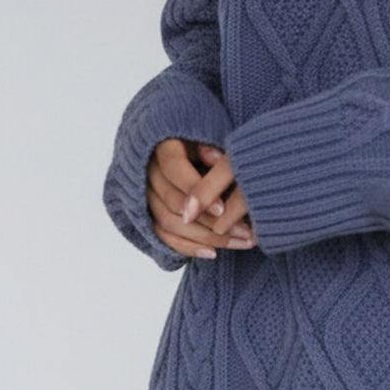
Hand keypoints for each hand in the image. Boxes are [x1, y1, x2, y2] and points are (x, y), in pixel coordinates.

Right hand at [146, 138, 255, 259]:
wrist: (191, 148)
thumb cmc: (207, 139)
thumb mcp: (210, 136)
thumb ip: (212, 147)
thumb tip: (218, 159)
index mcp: (162, 147)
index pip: (173, 168)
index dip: (195, 189)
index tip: (222, 209)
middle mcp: (148, 172)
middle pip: (172, 203)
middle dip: (209, 221)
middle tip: (243, 231)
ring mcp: (147, 196)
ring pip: (169, 223)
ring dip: (205, 237)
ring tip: (239, 242)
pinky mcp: (150, 215)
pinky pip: (164, 236)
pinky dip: (188, 247)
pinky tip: (213, 253)